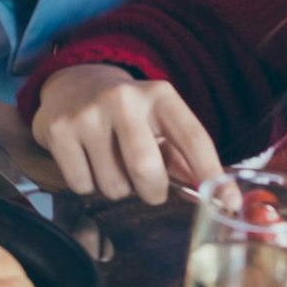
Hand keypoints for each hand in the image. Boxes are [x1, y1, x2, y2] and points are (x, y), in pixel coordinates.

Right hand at [28, 62, 219, 204]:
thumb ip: (183, 157)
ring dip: (118, 188)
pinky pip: (82, 185)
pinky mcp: (60, 130)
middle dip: (153, 191)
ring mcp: (88, 114)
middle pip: (146, 168)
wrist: (72, 84)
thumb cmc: (127, 114)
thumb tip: (214, 195)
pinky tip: (87, 161)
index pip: (193, 138)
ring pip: (113, 185)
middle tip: (150, 190)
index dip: (212, 173)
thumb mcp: (159, 122)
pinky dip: (87, 184)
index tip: (227, 202)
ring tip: (111, 164)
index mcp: (160, 96)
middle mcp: (124, 99)